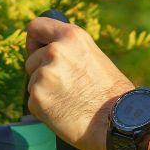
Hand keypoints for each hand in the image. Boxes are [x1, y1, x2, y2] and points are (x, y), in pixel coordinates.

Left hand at [24, 17, 134, 149]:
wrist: (117, 122)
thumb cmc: (111, 93)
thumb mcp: (93, 57)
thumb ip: (69, 50)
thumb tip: (46, 51)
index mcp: (71, 36)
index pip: (35, 26)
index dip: (35, 41)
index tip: (38, 50)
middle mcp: (55, 51)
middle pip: (31, 59)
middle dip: (42, 71)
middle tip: (66, 86)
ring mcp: (44, 75)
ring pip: (33, 81)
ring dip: (45, 91)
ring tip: (70, 100)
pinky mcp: (37, 98)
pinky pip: (34, 101)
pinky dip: (45, 108)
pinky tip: (65, 111)